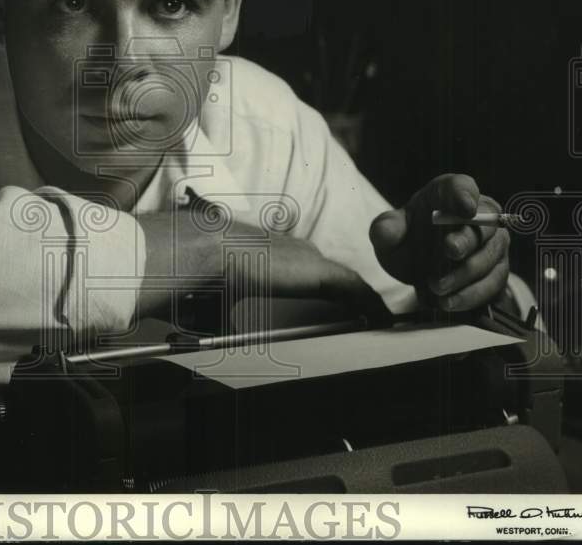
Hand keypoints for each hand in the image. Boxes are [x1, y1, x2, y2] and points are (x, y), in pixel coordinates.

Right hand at [137, 211, 389, 322]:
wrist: (202, 250)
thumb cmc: (198, 270)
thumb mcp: (214, 292)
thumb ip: (223, 308)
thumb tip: (211, 331)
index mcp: (268, 253)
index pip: (301, 269)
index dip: (315, 284)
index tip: (327, 306)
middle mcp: (292, 250)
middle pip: (327, 274)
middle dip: (344, 294)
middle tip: (360, 317)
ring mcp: (307, 257)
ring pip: (344, 281)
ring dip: (362, 300)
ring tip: (377, 321)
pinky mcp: (318, 270)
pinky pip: (355, 289)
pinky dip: (370, 304)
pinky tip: (383, 320)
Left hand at [368, 173, 510, 311]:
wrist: (419, 268)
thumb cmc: (407, 239)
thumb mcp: (388, 234)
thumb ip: (385, 229)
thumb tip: (385, 231)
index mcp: (447, 194)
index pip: (461, 186)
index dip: (464, 194)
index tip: (465, 207)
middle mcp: (478, 213)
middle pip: (483, 222)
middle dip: (467, 238)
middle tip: (449, 251)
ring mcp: (492, 241)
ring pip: (489, 256)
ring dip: (464, 274)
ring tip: (437, 287)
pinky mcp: (497, 268)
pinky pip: (493, 282)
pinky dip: (471, 294)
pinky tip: (449, 302)